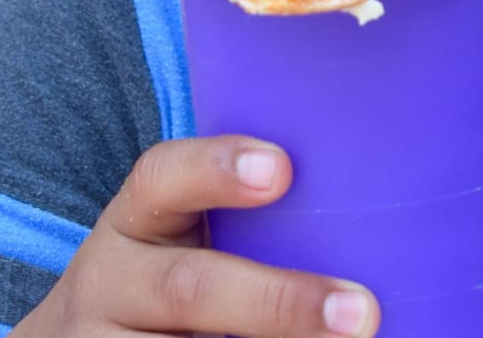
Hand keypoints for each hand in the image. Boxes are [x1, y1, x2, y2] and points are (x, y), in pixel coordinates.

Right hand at [12, 136, 378, 336]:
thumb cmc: (170, 273)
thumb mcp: (181, 234)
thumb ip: (252, 218)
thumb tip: (373, 207)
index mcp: (133, 222)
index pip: (161, 178)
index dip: (217, 168)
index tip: (283, 169)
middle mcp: (109, 285)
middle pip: (191, 289)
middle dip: (279, 304)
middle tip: (362, 314)